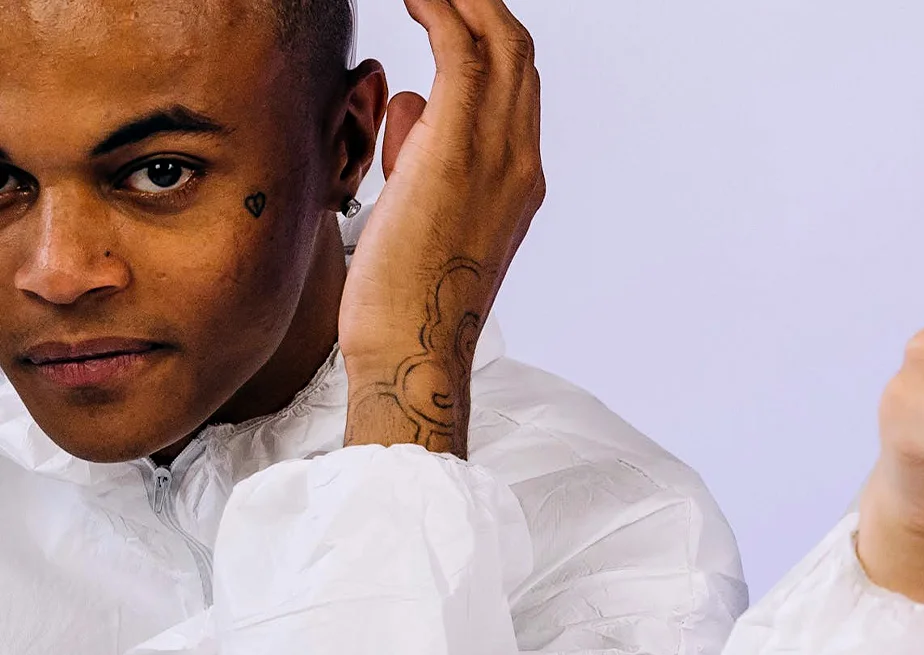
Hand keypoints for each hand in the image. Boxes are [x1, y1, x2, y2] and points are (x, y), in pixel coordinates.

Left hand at [341, 0, 545, 455]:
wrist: (412, 350)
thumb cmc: (403, 301)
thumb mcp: (415, 214)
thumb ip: (418, 154)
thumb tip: (406, 104)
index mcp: (518, 184)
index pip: (516, 85)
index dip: (485, 33)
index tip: (444, 6)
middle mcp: (520, 164)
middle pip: (516, 50)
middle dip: (477, 0)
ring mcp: (497, 157)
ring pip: (496, 40)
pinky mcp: (458, 151)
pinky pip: (458, 51)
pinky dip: (438, 9)